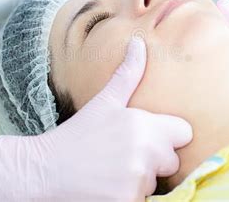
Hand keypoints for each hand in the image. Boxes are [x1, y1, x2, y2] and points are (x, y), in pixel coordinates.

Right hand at [0, 37, 192, 201]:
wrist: (44, 169)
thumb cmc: (77, 134)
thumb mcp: (103, 102)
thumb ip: (127, 74)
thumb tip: (139, 41)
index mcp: (143, 125)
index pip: (184, 133)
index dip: (169, 135)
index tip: (149, 137)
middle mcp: (145, 153)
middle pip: (172, 160)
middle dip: (154, 160)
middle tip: (123, 155)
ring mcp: (136, 182)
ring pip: (156, 182)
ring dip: (140, 180)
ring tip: (112, 171)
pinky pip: (143, 199)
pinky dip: (129, 196)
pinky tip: (109, 187)